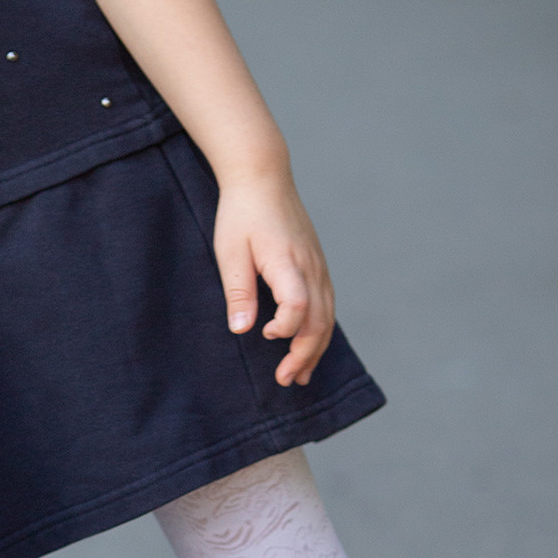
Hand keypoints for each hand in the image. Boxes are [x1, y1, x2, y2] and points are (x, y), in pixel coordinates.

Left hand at [213, 170, 336, 386]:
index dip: (286, 328)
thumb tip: (242, 329)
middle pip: (320, 321)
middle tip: (286, 380)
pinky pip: (327, 305)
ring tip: (300, 375)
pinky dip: (321, 331)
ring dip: (316, 349)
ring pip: (328, 317)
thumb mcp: (230, 252)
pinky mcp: (318, 266)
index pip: (299, 305)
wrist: (263, 177)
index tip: (266, 334)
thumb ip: (238, 291)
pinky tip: (310, 346)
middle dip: (304, 355)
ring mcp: (319, 266)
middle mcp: (310, 267)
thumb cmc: (241, 214)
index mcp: (287, 262)